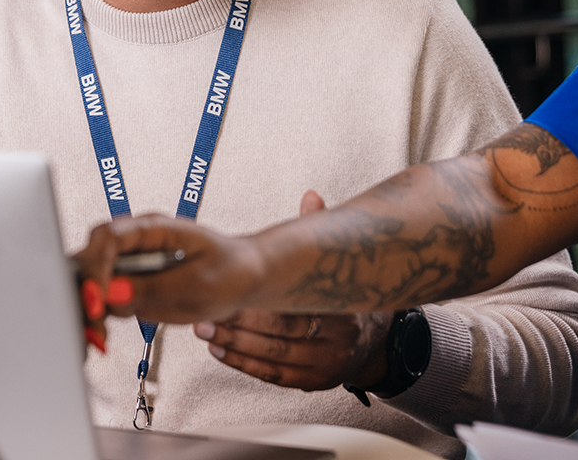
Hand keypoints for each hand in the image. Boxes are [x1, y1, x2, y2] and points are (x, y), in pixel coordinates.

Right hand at [75, 211, 266, 345]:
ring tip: (100, 335)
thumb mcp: (198, 284)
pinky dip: (98, 318)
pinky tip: (104, 335)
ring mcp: (132, 264)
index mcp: (154, 228)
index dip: (97, 266)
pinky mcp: (132, 287)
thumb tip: (115, 294)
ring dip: (89, 307)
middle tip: (94, 321)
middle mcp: (137, 243)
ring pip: (92, 279)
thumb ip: (156, 288)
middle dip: (86, 289)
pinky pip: (104, 300)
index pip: (110, 236)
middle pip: (91, 255)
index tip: (98, 298)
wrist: (242, 278)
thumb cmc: (229, 270)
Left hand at [192, 191, 391, 390]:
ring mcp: (325, 365)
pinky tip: (220, 349)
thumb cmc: (341, 295)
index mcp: (342, 309)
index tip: (233, 291)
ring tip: (206, 330)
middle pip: (282, 335)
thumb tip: (311, 196)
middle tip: (207, 315)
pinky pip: (273, 374)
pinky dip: (244, 363)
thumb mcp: (335, 265)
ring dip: (235, 344)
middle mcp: (337, 341)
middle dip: (240, 325)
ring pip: (274, 356)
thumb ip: (319, 233)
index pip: (298, 309)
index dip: (261, 303)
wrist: (371, 339)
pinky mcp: (312, 382)